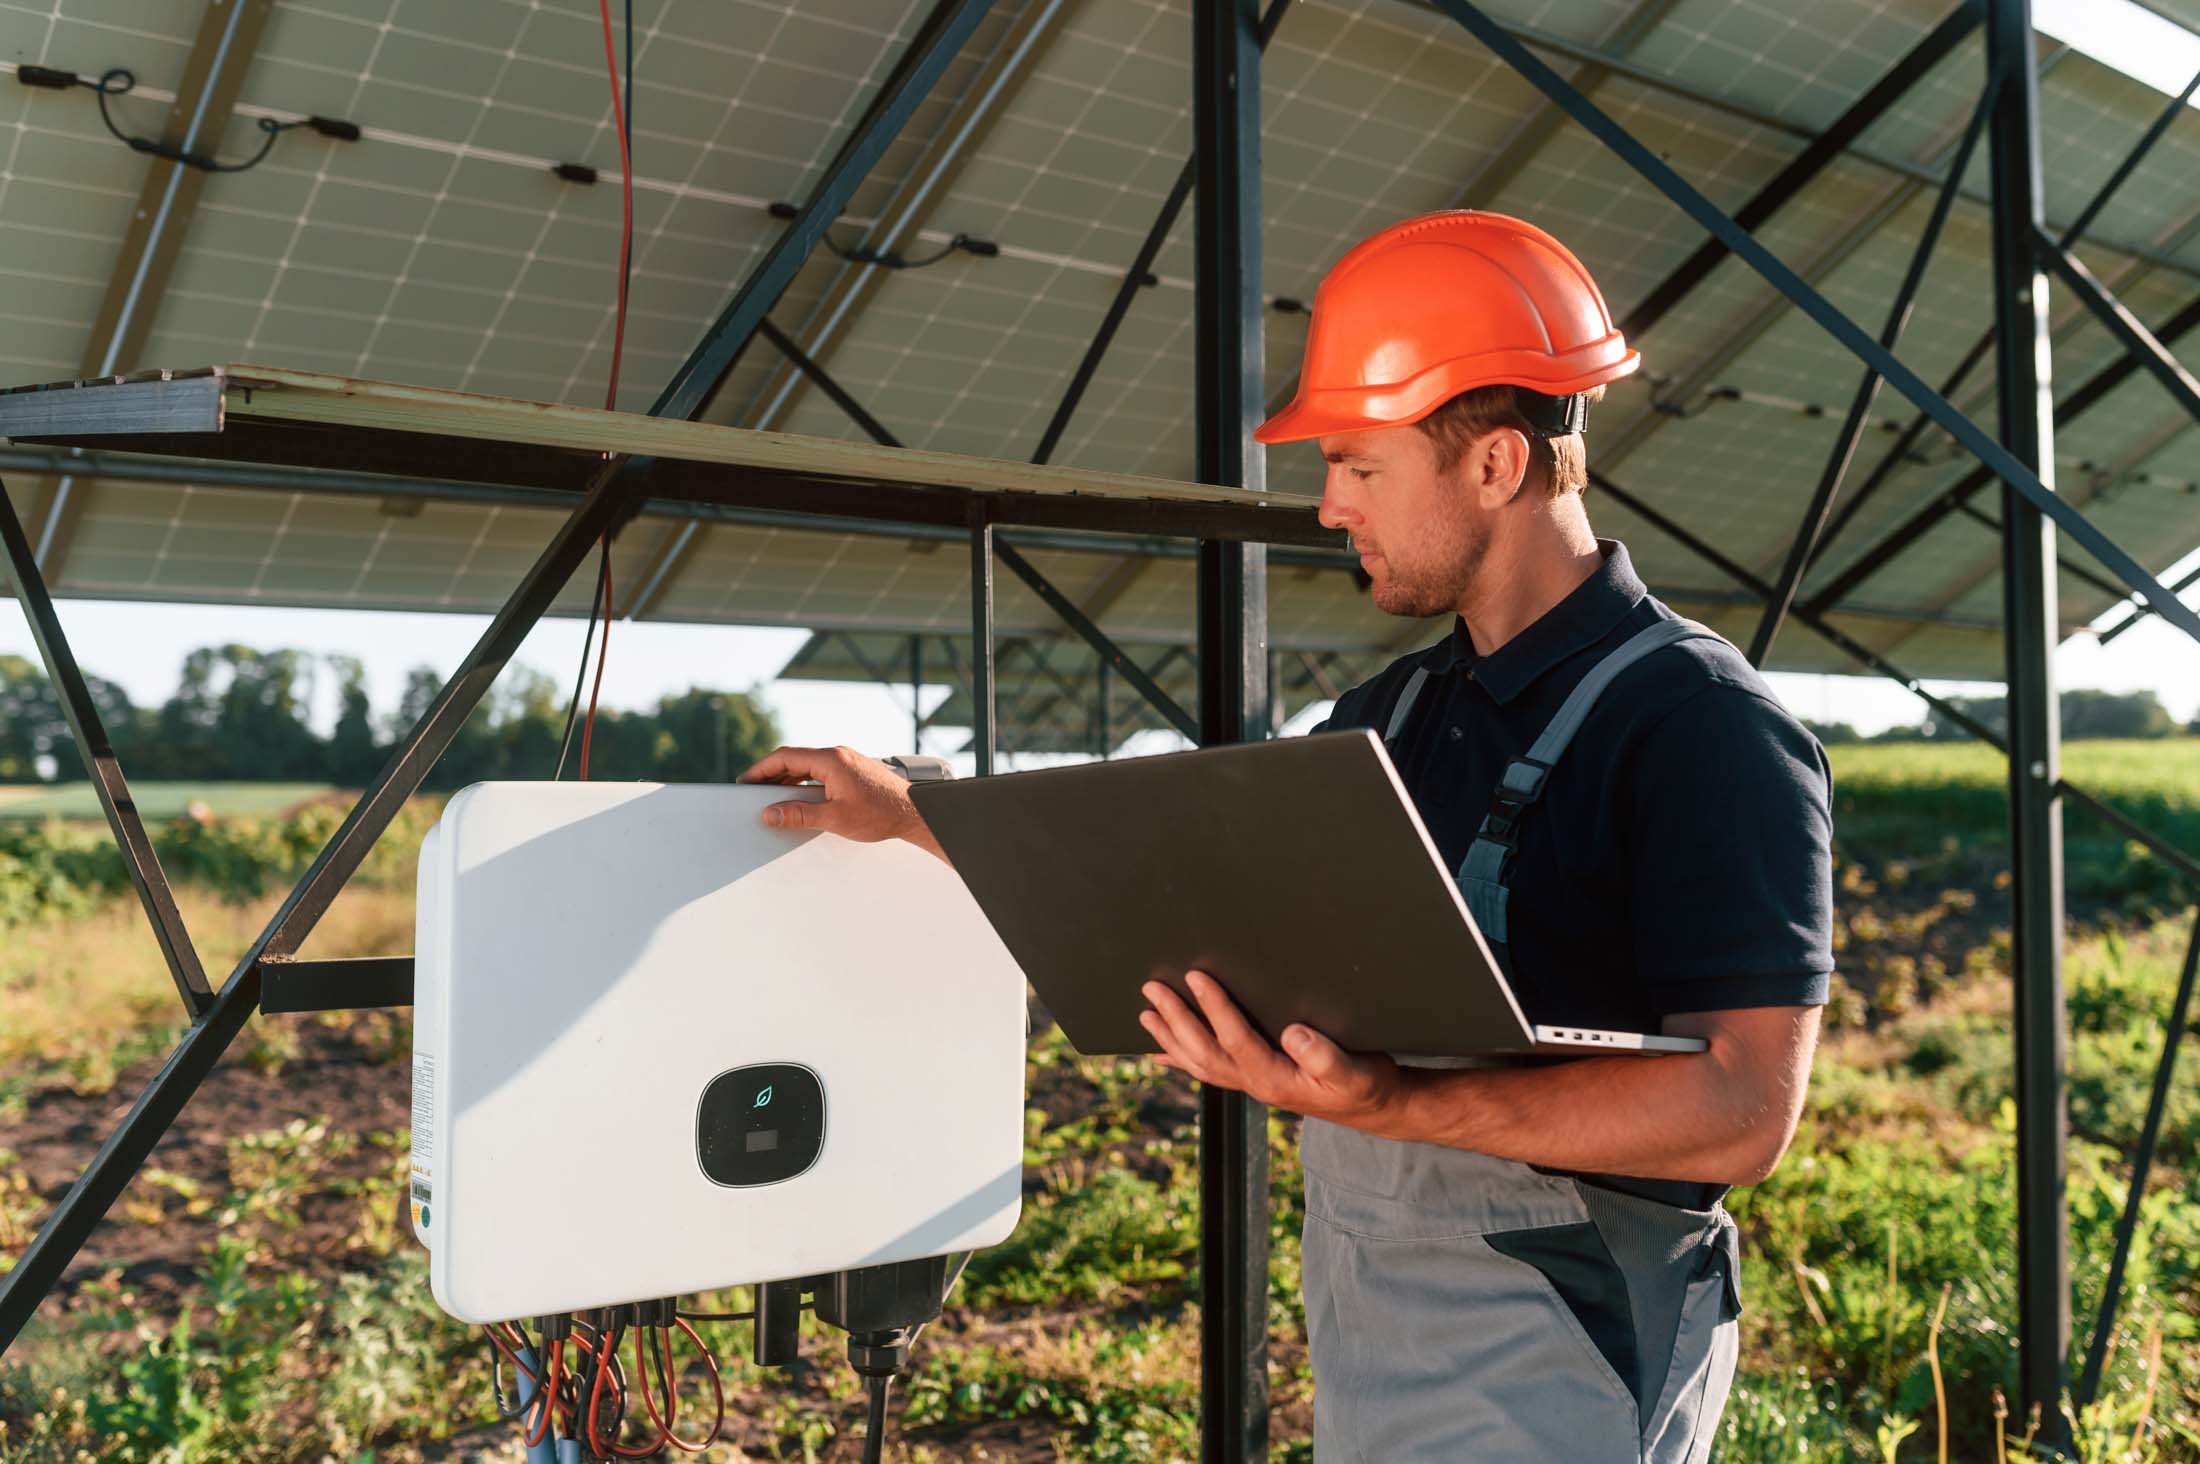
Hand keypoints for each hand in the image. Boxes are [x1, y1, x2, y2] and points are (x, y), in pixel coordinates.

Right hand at [736, 745, 944, 857]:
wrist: (913, 813)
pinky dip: (804, 780)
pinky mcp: (852, 770)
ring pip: (807, 764)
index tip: (746, 781)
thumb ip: (799, 814)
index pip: (785, 757)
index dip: (761, 769)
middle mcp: (838, 755)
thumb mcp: (834, 818)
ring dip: (787, 778)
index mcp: (831, 760)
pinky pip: (820, 770)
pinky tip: (798, 795)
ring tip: (771, 795)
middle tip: (753, 790)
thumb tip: (771, 814)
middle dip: (771, 774)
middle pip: (794, 759)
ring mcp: (846, 761)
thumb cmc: (881, 813)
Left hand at [1139, 970, 1407, 1132]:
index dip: (1215, 1007)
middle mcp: (1256, 1083)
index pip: (1236, 1039)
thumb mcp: (1356, 1072)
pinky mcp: (1254, 1080)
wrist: (1374, 1106)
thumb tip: (1293, 1034)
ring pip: (1200, 1062)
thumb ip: (1326, 1057)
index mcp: (1277, 1078)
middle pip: (1204, 1051)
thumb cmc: (1366, 1084)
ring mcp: (1252, 1084)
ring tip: (1145, 1013)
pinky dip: (1181, 1059)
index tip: (1197, 976)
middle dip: (1176, 1018)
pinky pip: (1209, 1070)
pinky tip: (1162, 1051)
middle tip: (1153, 989)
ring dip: (1171, 1036)